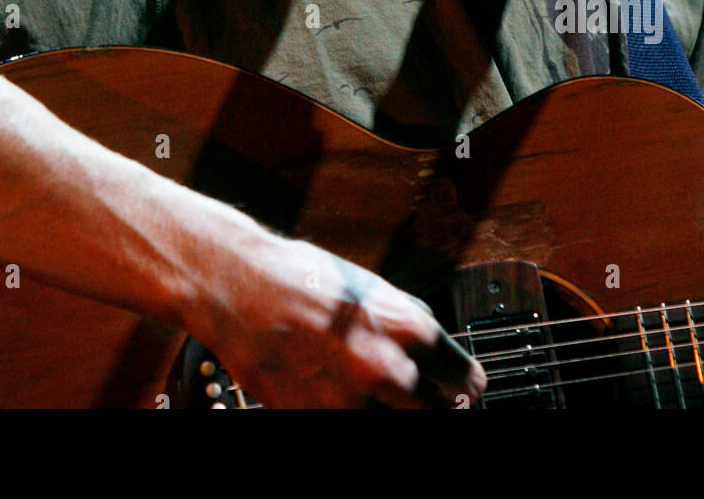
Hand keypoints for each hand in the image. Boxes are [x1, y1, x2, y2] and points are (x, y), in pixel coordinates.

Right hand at [185, 221, 486, 408]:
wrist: (236, 287)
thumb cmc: (296, 277)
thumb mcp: (365, 286)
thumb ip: (402, 319)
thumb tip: (430, 348)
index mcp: (404, 325)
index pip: (462, 375)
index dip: (467, 384)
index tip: (466, 389)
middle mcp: (384, 366)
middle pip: (437, 413)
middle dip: (438, 408)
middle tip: (435, 403)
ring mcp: (350, 399)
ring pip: (395, 424)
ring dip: (393, 413)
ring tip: (378, 396)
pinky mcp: (315, 418)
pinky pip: (349, 425)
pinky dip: (351, 414)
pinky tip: (340, 397)